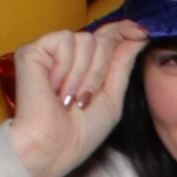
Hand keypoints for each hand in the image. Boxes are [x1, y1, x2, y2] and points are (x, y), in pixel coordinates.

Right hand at [7, 23, 149, 176]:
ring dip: (84, 75)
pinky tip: (54, 87)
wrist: (53, 147)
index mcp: (88, 66)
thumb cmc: (81, 132)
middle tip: (84, 100)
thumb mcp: (113, 97)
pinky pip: (64, 41)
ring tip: (68, 98)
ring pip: (86, 40)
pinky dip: (65, 67)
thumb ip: (123, 64)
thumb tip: (140, 34)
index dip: (124, 30)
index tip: (143, 32)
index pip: (108, 37)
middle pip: (101, 40)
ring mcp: (50, 52)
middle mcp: (69, 56)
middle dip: (100, 72)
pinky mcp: (33, 50)